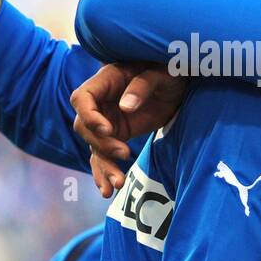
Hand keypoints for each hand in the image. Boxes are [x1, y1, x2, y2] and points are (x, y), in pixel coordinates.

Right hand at [70, 62, 187, 196]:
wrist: (178, 81)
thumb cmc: (168, 69)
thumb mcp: (162, 72)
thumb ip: (143, 85)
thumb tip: (125, 107)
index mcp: (107, 80)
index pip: (82, 98)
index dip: (89, 115)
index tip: (107, 129)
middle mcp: (101, 102)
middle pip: (84, 127)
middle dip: (101, 144)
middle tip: (125, 153)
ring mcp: (107, 120)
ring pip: (93, 147)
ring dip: (103, 166)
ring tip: (118, 184)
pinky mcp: (117, 136)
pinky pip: (104, 156)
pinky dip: (105, 173)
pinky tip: (109, 191)